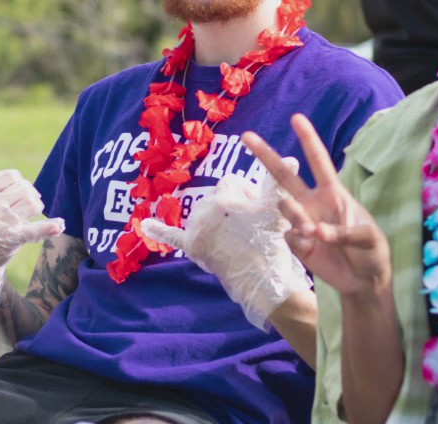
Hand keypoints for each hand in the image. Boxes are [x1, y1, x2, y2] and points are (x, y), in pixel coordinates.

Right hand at [0, 148, 63, 291]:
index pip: (11, 176)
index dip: (16, 182)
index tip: (11, 191)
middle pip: (23, 188)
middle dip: (27, 193)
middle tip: (23, 203)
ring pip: (31, 202)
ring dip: (36, 205)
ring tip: (31, 210)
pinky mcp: (10, 241)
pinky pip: (32, 231)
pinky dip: (48, 228)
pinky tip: (59, 225)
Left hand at [140, 162, 311, 330]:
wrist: (263, 280)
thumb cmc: (271, 241)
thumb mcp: (276, 209)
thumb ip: (277, 182)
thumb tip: (293, 158)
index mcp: (224, 197)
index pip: (232, 182)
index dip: (246, 192)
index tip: (258, 208)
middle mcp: (204, 210)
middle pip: (217, 196)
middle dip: (232, 206)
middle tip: (250, 225)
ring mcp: (197, 230)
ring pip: (203, 212)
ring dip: (215, 217)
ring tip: (235, 234)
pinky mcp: (193, 248)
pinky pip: (173, 236)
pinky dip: (159, 230)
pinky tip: (144, 225)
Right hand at [242, 114, 391, 296]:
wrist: (365, 281)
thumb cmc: (372, 251)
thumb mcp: (368, 237)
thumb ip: (343, 232)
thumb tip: (315, 232)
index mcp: (334, 193)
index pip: (319, 161)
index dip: (308, 139)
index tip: (296, 118)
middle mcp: (314, 203)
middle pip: (284, 175)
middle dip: (265, 154)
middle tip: (245, 136)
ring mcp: (303, 222)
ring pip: (284, 206)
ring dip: (294, 215)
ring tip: (310, 232)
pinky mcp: (298, 243)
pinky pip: (288, 236)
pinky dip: (298, 242)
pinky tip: (312, 249)